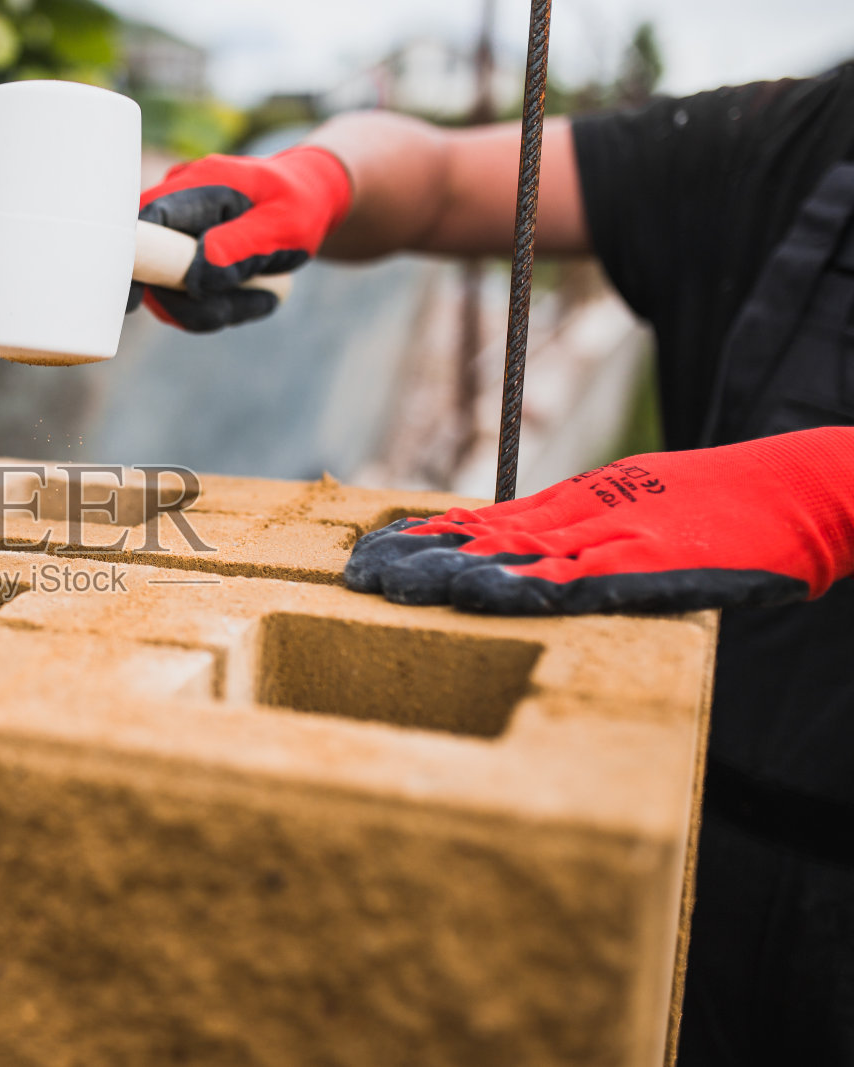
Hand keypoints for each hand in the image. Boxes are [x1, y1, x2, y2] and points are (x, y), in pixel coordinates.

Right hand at [128, 145, 351, 331]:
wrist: (307, 197)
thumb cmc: (298, 204)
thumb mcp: (283, 225)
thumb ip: (239, 247)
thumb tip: (194, 281)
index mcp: (197, 185)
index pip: (144, 222)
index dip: (131, 261)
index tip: (135, 298)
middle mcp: (175, 206)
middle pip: (152, 268)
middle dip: (195, 303)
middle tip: (261, 301)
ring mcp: (173, 233)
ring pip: (167, 291)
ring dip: (213, 309)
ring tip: (264, 296)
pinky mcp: (178, 256)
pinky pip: (182, 296)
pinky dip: (215, 306)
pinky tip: (252, 295)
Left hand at [344, 428, 853, 613]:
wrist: (810, 490)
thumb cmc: (735, 509)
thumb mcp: (651, 514)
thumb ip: (596, 538)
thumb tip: (543, 563)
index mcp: (588, 500)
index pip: (492, 520)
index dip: (432, 537)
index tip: (380, 552)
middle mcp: (590, 513)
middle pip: (487, 536)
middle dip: (420, 556)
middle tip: (358, 574)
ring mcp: (617, 536)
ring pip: (514, 555)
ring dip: (448, 572)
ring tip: (388, 588)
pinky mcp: (649, 563)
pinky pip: (573, 579)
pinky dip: (518, 586)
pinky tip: (473, 595)